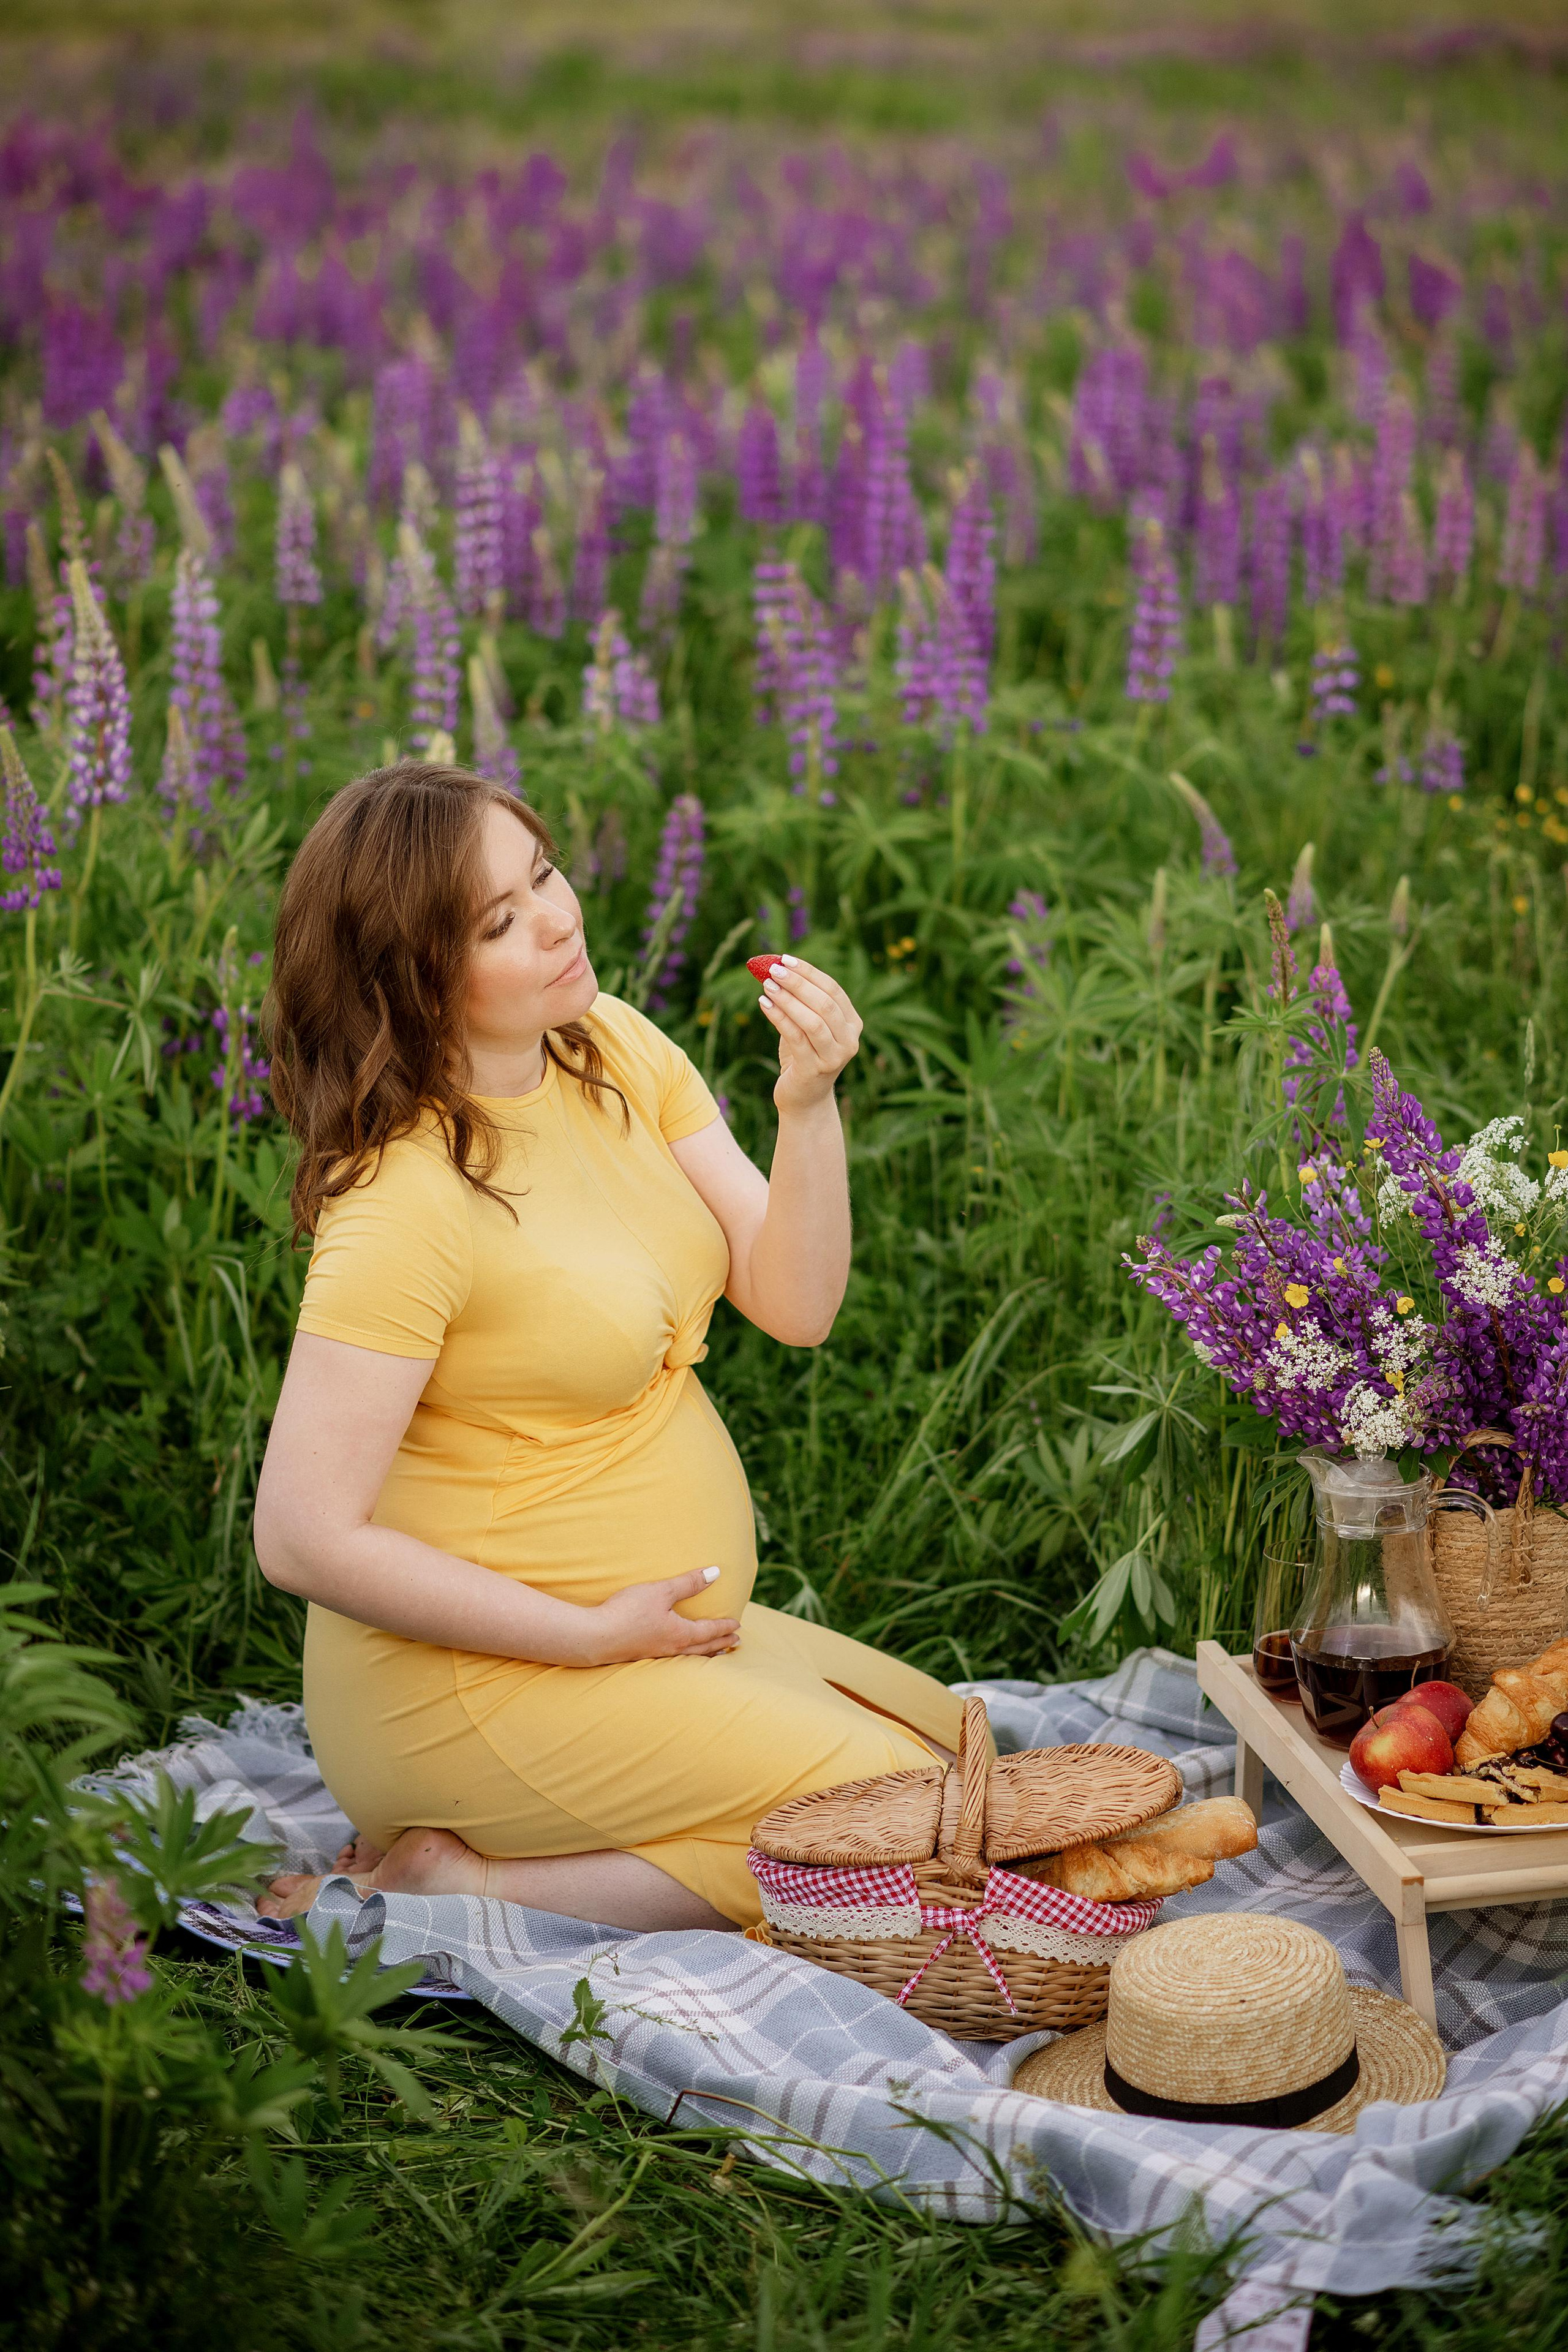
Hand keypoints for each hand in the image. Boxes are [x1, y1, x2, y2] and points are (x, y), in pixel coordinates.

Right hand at [578, 1566, 740, 1665]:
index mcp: (680, 1634)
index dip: (724, 1627)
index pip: (709, 1631)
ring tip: (716, 1654)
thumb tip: (715, 1573)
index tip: (737, 1626)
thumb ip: (688, 1583)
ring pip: (689, 1657)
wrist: (595, 1637)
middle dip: (720, 1644)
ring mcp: (656, 1655)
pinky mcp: (641, 1656)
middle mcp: (672, 1648)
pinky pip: (674, 1659)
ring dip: (706, 1654)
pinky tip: (678, 1654)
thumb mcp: (661, 1592)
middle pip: (703, 1649)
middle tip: (735, 1643)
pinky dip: (687, 1657)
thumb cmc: (628, 1612)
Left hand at [756, 956, 861, 1114]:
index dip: (809, 973)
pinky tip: (763, 1004)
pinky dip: (779, 1018)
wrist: (804, 1098)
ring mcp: (834, 1057)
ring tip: (766, 985)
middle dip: (798, 983)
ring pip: (812, 1021)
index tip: (785, 959)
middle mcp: (849, 1041)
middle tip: (773, 969)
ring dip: (788, 1000)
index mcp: (853, 1024)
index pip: (833, 990)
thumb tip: (775, 967)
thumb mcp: (807, 1025)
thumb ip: (801, 1001)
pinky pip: (795, 1038)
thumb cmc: (803, 1056)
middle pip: (825, 1003)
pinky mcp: (814, 1070)